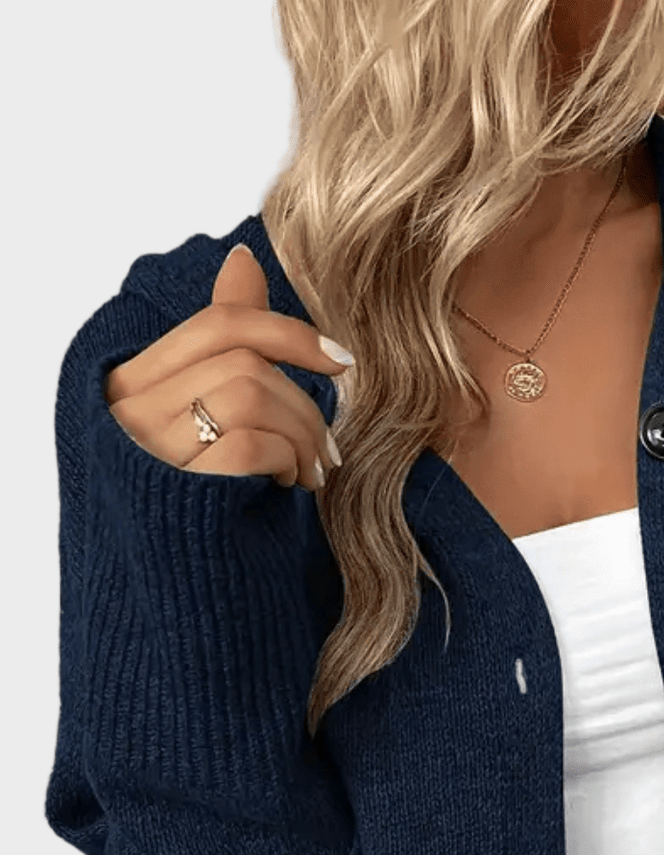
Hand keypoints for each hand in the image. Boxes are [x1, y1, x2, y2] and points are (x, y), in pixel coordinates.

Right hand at [103, 243, 353, 491]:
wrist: (187, 595)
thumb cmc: (203, 501)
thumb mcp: (207, 418)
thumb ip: (224, 347)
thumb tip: (244, 259)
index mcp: (132, 384)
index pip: (219, 323)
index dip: (288, 330)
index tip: (340, 361)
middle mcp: (132, 409)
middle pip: (244, 356)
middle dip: (304, 398)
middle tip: (330, 448)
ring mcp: (152, 446)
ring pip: (253, 392)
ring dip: (303, 433)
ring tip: (311, 474)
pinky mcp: (181, 483)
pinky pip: (254, 441)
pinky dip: (288, 460)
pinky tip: (289, 487)